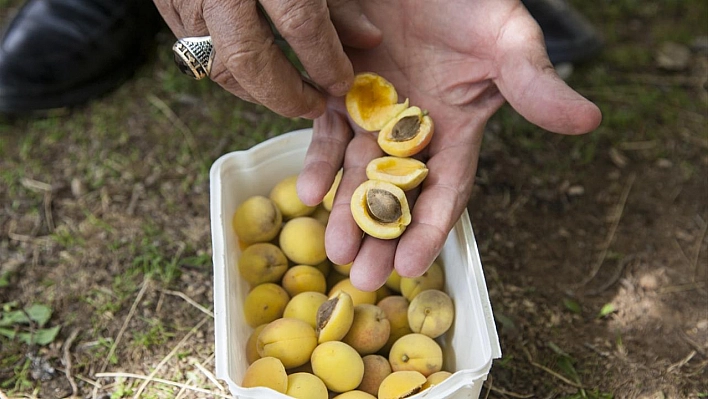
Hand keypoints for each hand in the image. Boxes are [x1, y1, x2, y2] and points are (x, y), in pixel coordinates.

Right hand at [152, 0, 380, 117]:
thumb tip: (368, 41)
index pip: (300, 23)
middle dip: (285, 94)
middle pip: (249, 58)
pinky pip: (199, 56)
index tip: (342, 83)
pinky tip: (259, 78)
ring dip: (257, 92)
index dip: (325, 61)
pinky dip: (233, 73)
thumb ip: (336, 0)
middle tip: (314, 105)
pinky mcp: (166, 4)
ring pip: (220, 66)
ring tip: (290, 97)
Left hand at [297, 0, 601, 290]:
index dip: (430, 229)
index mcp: (456, 128)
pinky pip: (326, 131)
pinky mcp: (340, 89)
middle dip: (381, 236)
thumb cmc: (474, 4)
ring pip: (357, 172)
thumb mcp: (509, 41)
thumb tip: (588, 120)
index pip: (446, 189)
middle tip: (363, 278)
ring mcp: (374, 112)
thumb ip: (535, 83)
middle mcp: (412, 130)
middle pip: (395, 193)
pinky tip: (309, 190)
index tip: (414, 267)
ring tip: (334, 248)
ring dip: (345, 211)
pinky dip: (319, 160)